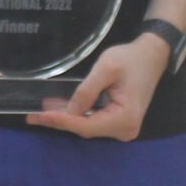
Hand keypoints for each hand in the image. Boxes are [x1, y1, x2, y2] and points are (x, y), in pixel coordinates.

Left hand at [30, 33, 168, 140]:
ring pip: (88, 126)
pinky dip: (78, 115)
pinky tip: (60, 107)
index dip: (61, 121)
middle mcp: (125, 129)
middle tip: (34, 115)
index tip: (39, 116)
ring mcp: (123, 128)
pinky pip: (94, 121)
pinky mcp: (120, 122)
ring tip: (42, 110)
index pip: (86, 125)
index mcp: (125, 118)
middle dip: (60, 120)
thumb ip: (86, 91)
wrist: (152, 55)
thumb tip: (69, 110)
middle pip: (86, 129)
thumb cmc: (130, 59)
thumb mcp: (105, 69)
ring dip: (66, 117)